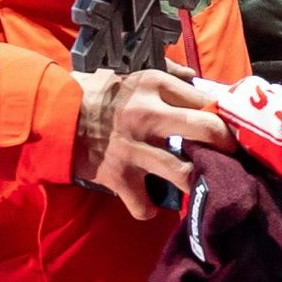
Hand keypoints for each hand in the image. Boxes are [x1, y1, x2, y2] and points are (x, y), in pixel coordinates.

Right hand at [71, 68, 231, 218]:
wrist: (49, 116)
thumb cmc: (94, 93)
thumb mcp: (131, 73)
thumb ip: (167, 74)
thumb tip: (198, 80)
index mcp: (154, 86)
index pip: (206, 99)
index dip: (224, 115)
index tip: (232, 127)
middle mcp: (148, 116)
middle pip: (207, 130)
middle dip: (227, 145)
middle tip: (231, 155)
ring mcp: (133, 149)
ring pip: (184, 173)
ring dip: (197, 182)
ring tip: (202, 183)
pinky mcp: (117, 176)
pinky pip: (145, 204)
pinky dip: (150, 208)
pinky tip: (152, 202)